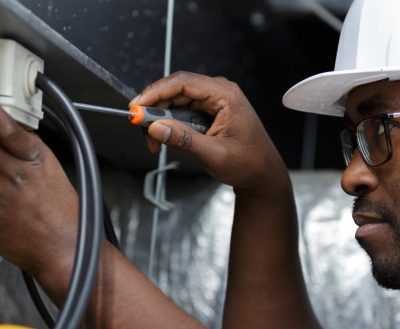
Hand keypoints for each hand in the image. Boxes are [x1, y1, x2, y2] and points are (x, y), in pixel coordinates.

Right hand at [130, 71, 288, 195]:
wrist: (262, 175)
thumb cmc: (250, 163)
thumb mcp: (215, 154)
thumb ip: (184, 140)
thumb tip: (157, 128)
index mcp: (226, 95)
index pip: (183, 82)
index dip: (156, 92)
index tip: (137, 106)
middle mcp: (219, 93)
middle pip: (176, 90)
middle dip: (154, 108)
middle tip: (140, 127)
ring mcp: (213, 102)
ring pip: (175, 101)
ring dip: (160, 119)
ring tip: (153, 140)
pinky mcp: (208, 112)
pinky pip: (182, 111)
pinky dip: (169, 124)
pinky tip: (163, 138)